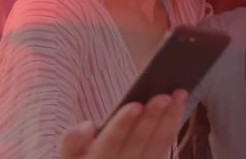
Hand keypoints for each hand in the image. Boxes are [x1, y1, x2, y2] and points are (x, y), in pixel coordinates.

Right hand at [58, 91, 187, 158]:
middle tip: (164, 96)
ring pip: (157, 146)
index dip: (122, 125)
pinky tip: (178, 106)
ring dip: (169, 119)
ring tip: (179, 93)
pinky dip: (172, 126)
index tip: (134, 105)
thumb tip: (88, 126)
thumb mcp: (67, 155)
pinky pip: (164, 148)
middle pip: (138, 143)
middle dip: (152, 119)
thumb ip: (71, 141)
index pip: (109, 143)